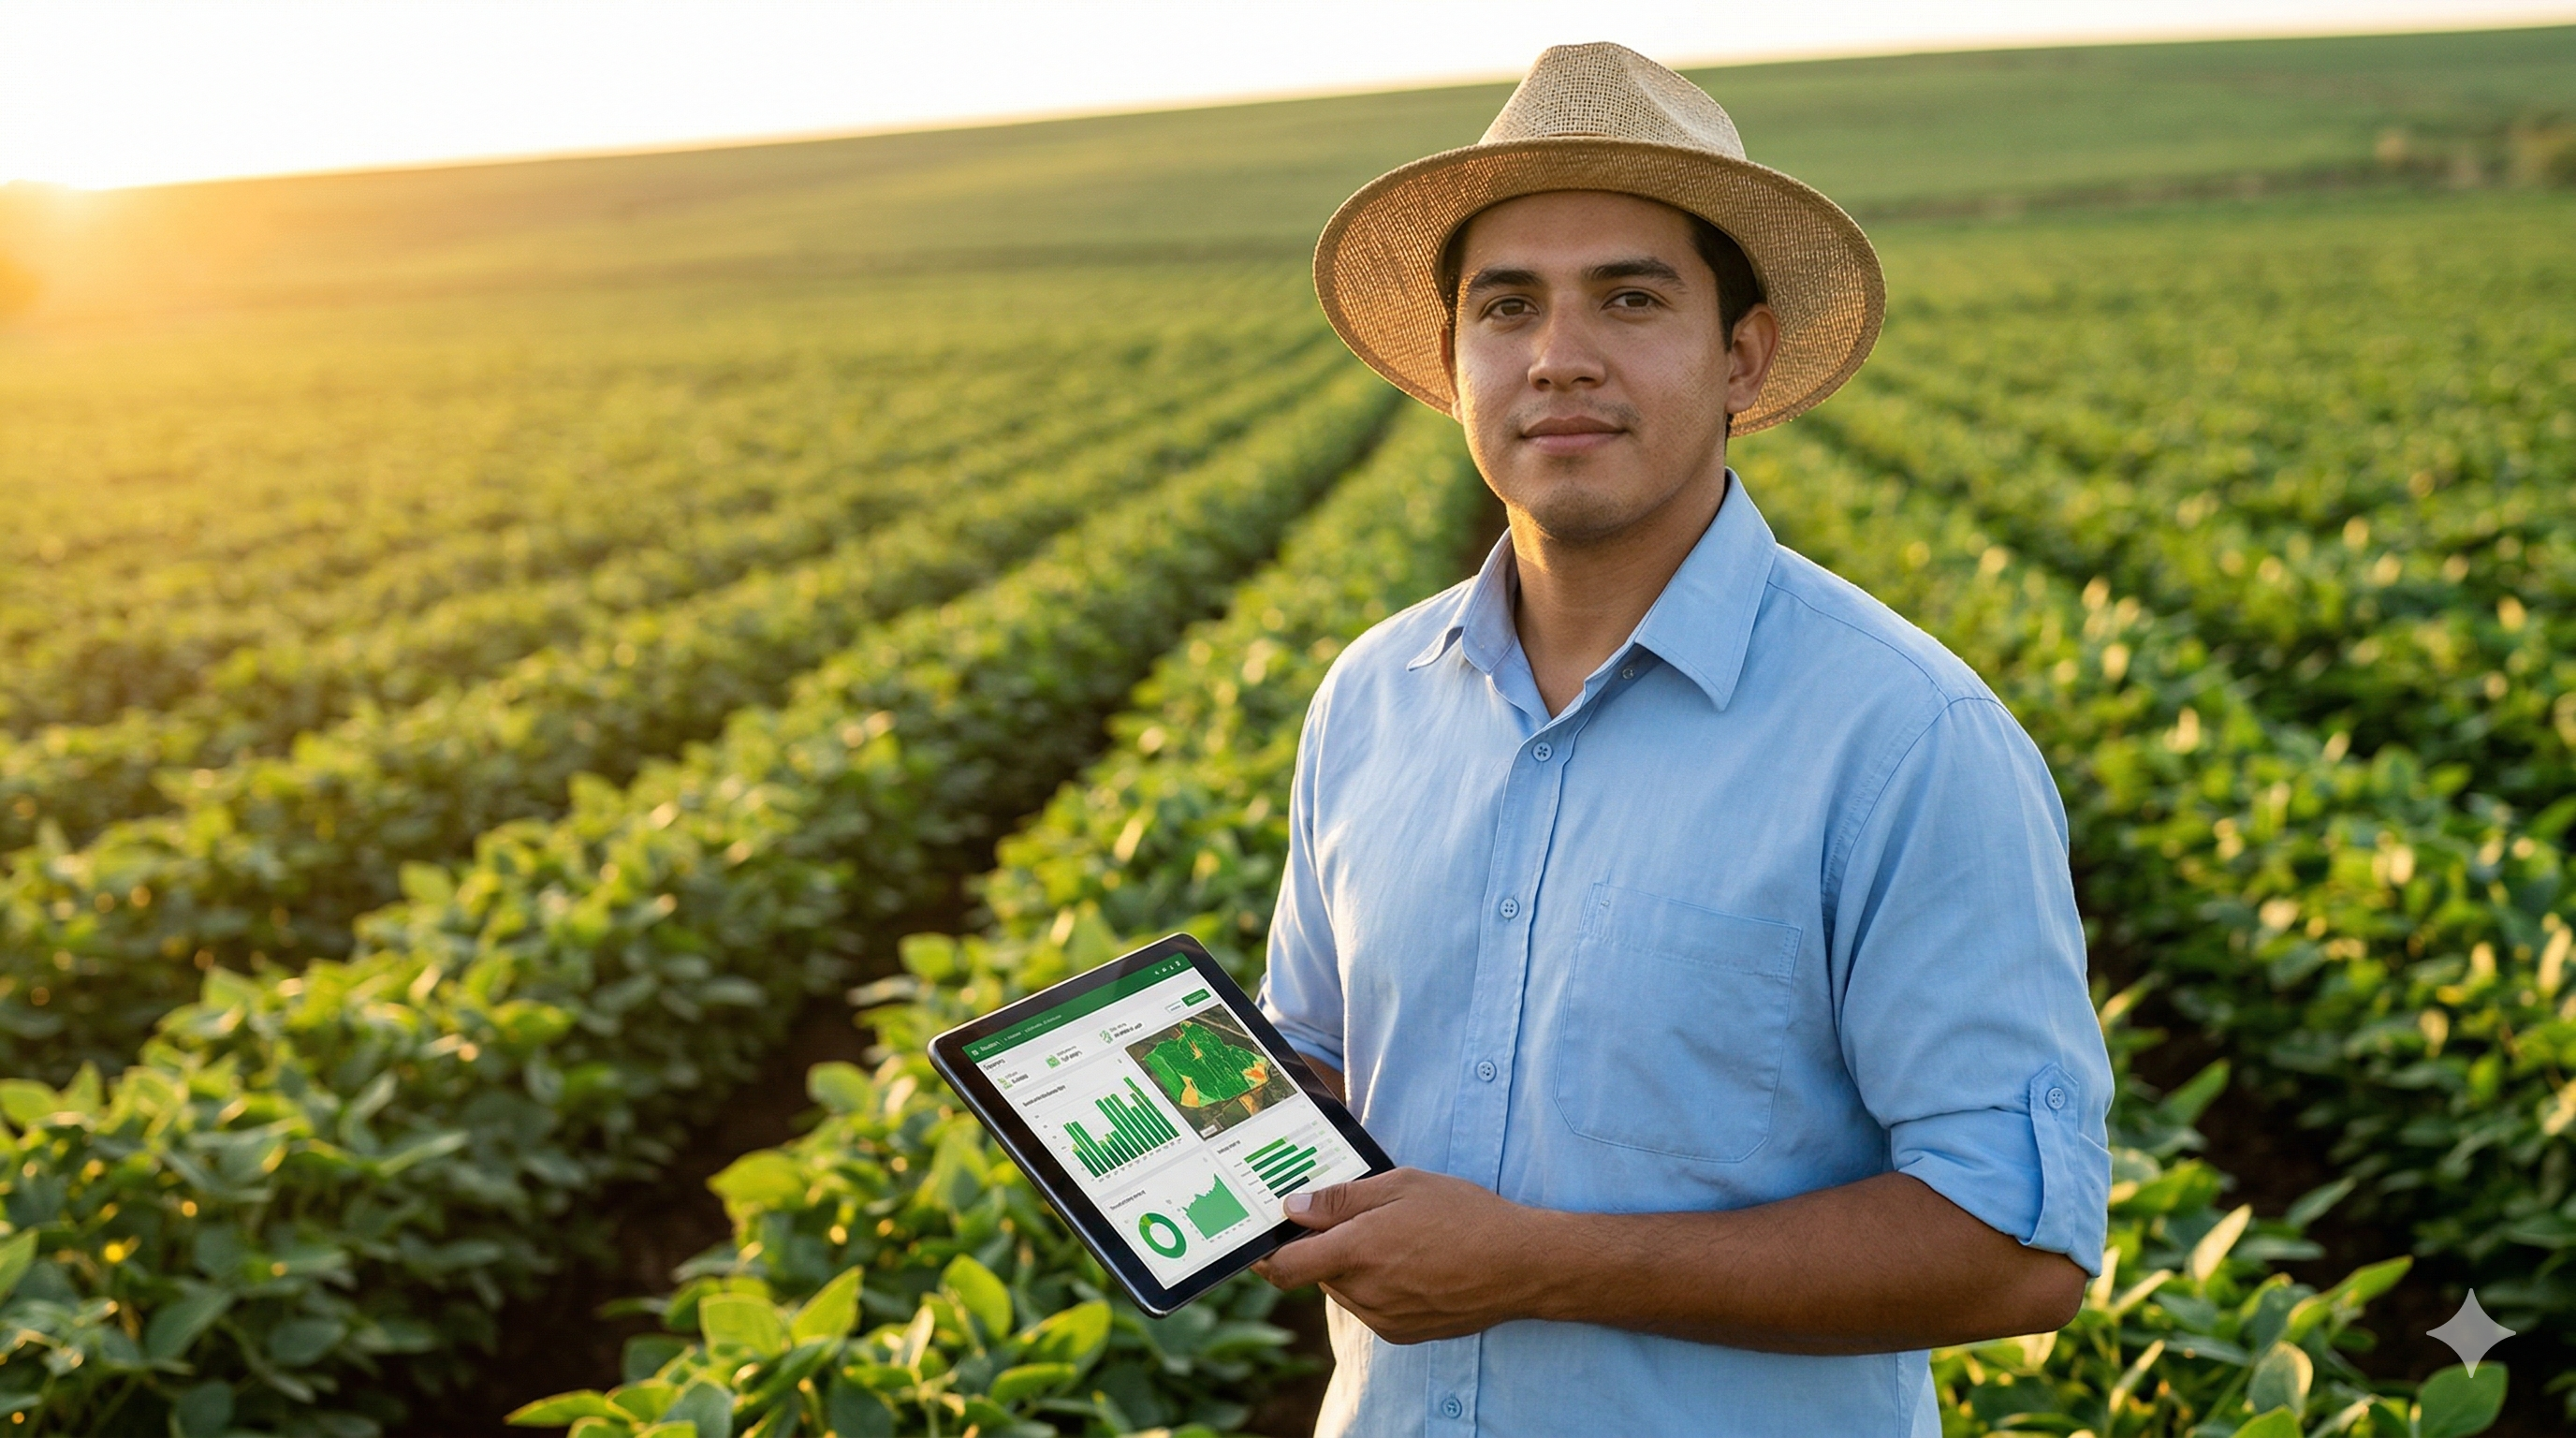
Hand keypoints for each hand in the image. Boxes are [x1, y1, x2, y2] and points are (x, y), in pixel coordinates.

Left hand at [1249, 1167, 1550, 1343]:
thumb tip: (1293, 1207)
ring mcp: (1384, 1318)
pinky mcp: (1403, 1333)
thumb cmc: (1465, 1215)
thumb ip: (1341, 1199)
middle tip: (1349, 1220)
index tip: (1261, 1241)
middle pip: (1316, 1274)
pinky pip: (1370, 1308)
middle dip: (1322, 1248)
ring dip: (1351, 1267)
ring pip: (1343, 1290)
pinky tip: (1409, 1263)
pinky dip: (1375, 1286)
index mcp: (1358, 1252)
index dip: (1266, 1255)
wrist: (1520, 1265)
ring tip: (1392, 1239)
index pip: (1285, 1267)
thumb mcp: (1402, 1185)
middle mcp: (1365, 1292)